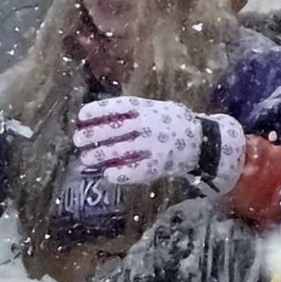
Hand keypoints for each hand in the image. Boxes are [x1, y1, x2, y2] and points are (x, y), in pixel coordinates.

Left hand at [73, 97, 243, 188]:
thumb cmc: (171, 123)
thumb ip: (132, 113)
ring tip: (85, 159)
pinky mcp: (159, 164)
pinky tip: (107, 175)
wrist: (203, 141)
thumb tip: (98, 119)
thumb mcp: (155, 109)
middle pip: (115, 129)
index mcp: (147, 108)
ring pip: (121, 150)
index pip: (117, 106)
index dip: (97, 111)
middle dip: (93, 135)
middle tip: (77, 140)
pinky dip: (120, 173)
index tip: (81, 116)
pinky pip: (136, 170)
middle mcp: (149, 124)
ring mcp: (154, 145)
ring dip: (100, 155)